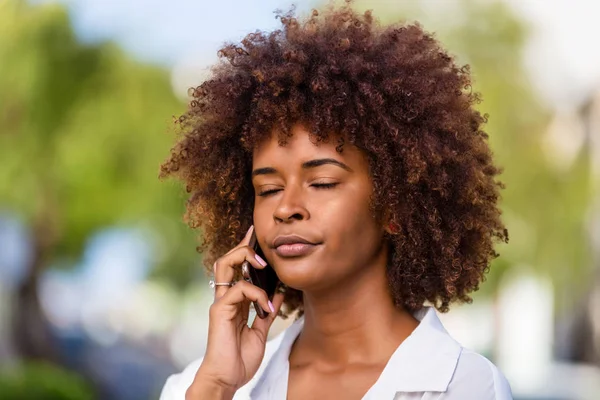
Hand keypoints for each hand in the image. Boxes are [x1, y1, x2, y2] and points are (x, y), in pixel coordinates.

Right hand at [186, 226, 284, 399]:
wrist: (227, 379)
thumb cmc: (240, 359)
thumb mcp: (260, 331)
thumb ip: (266, 311)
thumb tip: (279, 292)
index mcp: (234, 302)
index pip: (237, 270)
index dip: (245, 251)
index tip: (256, 236)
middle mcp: (225, 299)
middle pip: (226, 260)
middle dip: (242, 246)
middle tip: (258, 240)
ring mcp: (221, 303)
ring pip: (225, 265)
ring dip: (244, 258)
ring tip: (263, 264)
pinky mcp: (220, 311)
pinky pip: (239, 290)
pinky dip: (258, 294)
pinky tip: (267, 306)